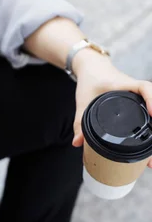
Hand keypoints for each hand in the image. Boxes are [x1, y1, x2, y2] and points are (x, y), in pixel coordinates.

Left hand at [72, 50, 151, 167]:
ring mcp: (137, 94)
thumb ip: (79, 122)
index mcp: (124, 85)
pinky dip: (150, 123)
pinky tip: (149, 141)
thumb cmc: (90, 78)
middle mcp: (134, 89)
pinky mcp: (137, 100)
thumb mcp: (83, 100)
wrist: (92, 65)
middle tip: (151, 153)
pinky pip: (147, 109)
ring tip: (151, 156)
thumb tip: (77, 143)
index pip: (144, 88)